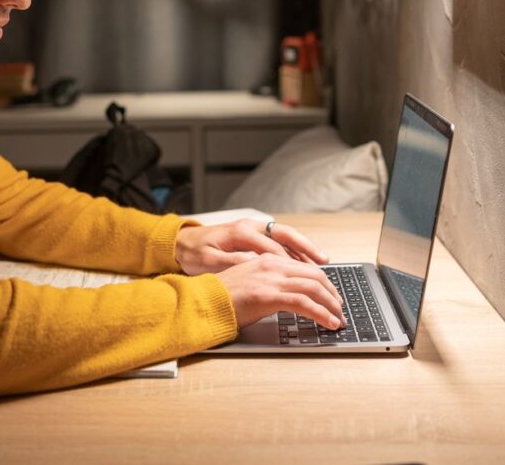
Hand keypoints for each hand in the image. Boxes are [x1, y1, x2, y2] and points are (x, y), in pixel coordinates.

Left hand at [174, 219, 328, 275]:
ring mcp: (253, 228)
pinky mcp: (253, 235)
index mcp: (240, 232)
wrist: (180, 242)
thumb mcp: (208, 261)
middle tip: (324, 263)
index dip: (289, 263)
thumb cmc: (193, 254)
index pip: (272, 247)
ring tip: (322, 264)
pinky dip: (294, 250)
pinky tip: (304, 262)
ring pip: (286, 236)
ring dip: (304, 249)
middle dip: (306, 248)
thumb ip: (233, 263)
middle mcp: (250, 226)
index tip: (303, 277)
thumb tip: (256, 266)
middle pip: (285, 235)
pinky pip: (279, 240)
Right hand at [215, 254, 344, 328]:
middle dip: (332, 293)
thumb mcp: (248, 283)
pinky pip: (304, 302)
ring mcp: (270, 279)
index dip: (323, 282)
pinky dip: (321, 313)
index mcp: (267, 260)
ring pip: (314, 287)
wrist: (203, 302)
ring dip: (331, 305)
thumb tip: (288, 297)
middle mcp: (271, 265)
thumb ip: (268, 284)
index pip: (304, 267)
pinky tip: (329, 323)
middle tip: (339, 308)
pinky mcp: (269, 295)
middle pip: (314, 275)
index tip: (330, 295)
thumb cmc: (221, 297)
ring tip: (339, 319)